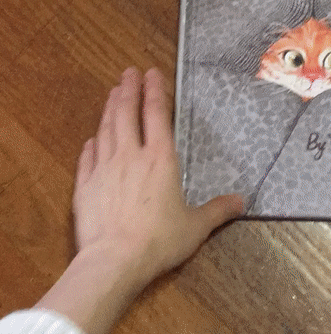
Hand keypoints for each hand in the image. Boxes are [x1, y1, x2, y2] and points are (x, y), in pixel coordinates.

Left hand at [73, 67, 243, 283]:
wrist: (114, 261)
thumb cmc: (159, 240)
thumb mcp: (196, 226)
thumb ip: (218, 210)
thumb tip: (242, 202)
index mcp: (160, 158)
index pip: (156, 114)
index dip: (154, 91)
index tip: (151, 73)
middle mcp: (130, 155)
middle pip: (126, 113)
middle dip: (128, 90)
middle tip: (127, 73)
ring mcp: (104, 169)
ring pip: (106, 130)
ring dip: (109, 109)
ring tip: (112, 93)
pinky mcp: (84, 187)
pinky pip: (87, 160)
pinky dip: (89, 146)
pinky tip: (91, 140)